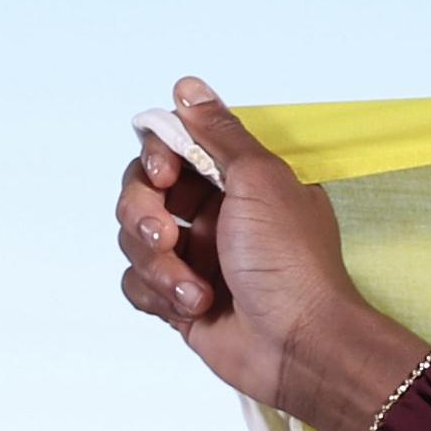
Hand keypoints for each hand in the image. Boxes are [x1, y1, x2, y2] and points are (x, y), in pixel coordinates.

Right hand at [113, 77, 430, 430]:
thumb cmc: (291, 261)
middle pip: (139, 194)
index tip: (164, 176)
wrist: (298, 344)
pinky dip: (158, 294)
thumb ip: (219, 135)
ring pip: (133, 241)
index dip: (154, 160)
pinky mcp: (179, 298)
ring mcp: (195, 257)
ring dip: (158, 266)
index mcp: (238, 182)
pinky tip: (193, 308)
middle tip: (167, 237)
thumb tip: (188, 86)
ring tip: (195, 288)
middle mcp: (214, 215)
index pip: (169, 151)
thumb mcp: (261, 181)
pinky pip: (136, 283)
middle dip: (142, 216)